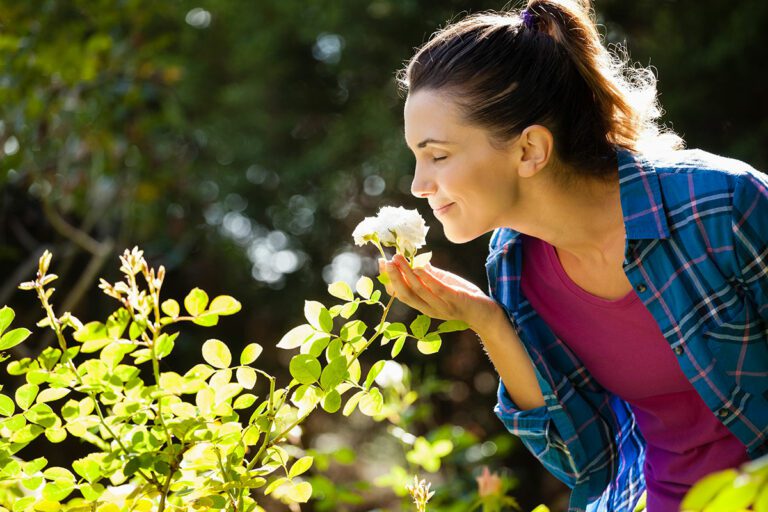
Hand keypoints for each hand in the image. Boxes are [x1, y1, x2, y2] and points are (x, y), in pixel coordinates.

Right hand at [379, 254, 500, 331]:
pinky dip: (427, 279)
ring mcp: (442, 306)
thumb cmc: (464, 297)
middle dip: (394, 277)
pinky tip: (419, 268)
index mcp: (423, 305)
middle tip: (386, 261)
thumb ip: (430, 276)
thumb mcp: (444, 285)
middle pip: (405, 293)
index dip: (390, 280)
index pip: (401, 294)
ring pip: (419, 291)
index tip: (382, 263)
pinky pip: (438, 290)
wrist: (486, 314)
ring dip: (406, 274)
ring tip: (398, 259)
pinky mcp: (455, 301)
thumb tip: (416, 263)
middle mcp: (429, 308)